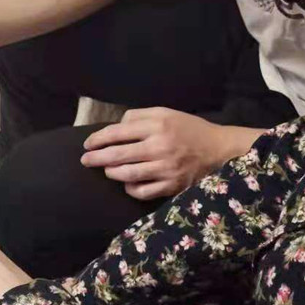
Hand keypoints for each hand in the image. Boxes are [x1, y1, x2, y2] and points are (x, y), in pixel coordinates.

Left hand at [81, 109, 258, 200]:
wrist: (219, 150)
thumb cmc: (189, 129)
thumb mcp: (165, 113)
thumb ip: (139, 116)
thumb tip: (116, 127)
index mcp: (157, 125)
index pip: (118, 133)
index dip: (98, 139)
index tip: (87, 144)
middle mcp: (159, 147)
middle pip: (118, 155)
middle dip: (97, 158)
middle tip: (85, 160)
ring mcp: (165, 169)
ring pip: (127, 174)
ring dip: (111, 172)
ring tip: (107, 170)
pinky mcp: (171, 186)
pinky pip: (143, 191)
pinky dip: (130, 188)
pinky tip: (127, 183)